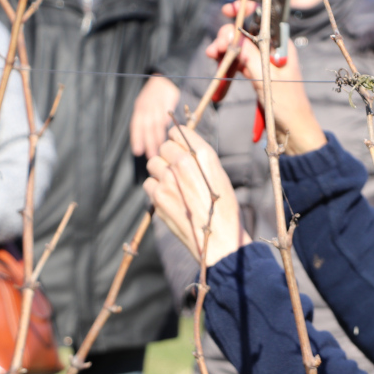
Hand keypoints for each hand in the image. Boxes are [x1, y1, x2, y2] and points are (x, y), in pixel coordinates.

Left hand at [131, 75, 181, 158]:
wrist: (163, 79)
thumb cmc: (154, 97)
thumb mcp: (146, 107)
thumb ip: (147, 123)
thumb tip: (150, 141)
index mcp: (139, 108)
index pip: (136, 125)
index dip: (136, 139)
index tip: (138, 152)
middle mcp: (146, 106)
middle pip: (146, 127)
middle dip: (148, 143)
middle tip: (152, 156)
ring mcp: (156, 103)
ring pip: (156, 123)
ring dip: (158, 138)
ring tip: (161, 150)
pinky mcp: (167, 100)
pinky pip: (166, 115)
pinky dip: (166, 125)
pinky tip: (169, 135)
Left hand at [144, 125, 250, 266]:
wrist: (219, 241)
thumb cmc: (224, 210)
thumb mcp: (220, 177)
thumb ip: (201, 159)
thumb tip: (182, 147)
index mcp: (204, 155)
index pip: (179, 131)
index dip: (179, 141)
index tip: (181, 150)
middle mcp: (184, 163)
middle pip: (164, 146)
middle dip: (168, 156)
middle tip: (178, 172)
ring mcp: (168, 180)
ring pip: (153, 163)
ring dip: (160, 172)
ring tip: (174, 186)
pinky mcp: (158, 197)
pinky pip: (149, 183)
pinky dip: (156, 189)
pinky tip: (170, 199)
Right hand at [206, 1, 325, 155]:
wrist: (292, 128)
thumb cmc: (286, 103)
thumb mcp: (264, 75)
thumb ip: (247, 52)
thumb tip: (231, 32)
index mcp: (281, 43)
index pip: (262, 17)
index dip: (246, 9)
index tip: (229, 11)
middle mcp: (272, 48)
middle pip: (245, 31)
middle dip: (228, 35)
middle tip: (216, 48)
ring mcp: (264, 60)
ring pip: (240, 46)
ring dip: (224, 50)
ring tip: (213, 57)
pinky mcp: (257, 72)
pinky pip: (240, 61)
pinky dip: (228, 62)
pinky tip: (219, 68)